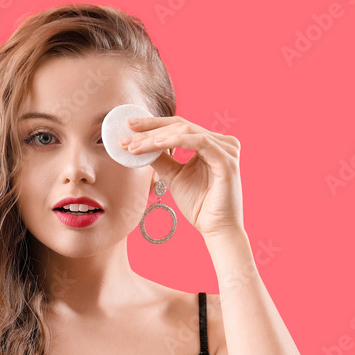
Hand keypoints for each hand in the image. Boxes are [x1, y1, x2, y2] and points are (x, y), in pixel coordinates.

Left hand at [119, 115, 243, 238]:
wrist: (216, 229)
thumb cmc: (200, 206)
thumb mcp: (174, 176)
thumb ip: (161, 158)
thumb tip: (139, 144)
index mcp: (211, 143)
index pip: (178, 127)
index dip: (153, 125)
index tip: (128, 126)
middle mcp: (221, 142)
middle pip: (181, 125)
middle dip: (151, 128)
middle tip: (127, 131)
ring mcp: (226, 149)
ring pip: (186, 132)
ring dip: (157, 136)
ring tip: (136, 144)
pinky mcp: (227, 160)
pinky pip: (199, 142)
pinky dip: (176, 142)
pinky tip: (156, 144)